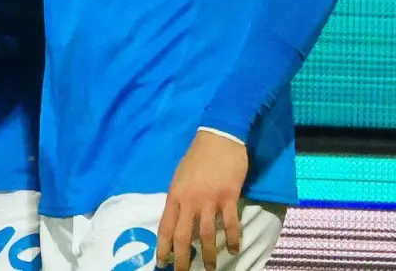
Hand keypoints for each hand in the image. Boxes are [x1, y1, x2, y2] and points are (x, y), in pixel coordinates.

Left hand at [158, 130, 248, 270]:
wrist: (218, 138)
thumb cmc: (197, 157)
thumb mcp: (180, 177)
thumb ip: (179, 198)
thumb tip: (178, 217)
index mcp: (174, 195)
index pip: (165, 227)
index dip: (163, 247)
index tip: (162, 263)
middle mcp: (189, 200)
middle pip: (182, 236)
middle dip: (182, 258)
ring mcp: (209, 199)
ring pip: (206, 234)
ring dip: (208, 254)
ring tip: (210, 268)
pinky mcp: (228, 197)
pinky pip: (230, 224)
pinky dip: (232, 239)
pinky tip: (233, 249)